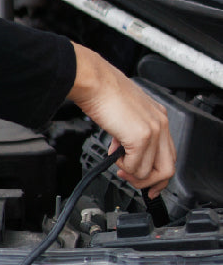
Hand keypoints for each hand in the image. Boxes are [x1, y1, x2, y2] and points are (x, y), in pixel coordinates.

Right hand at [68, 43, 175, 196]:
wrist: (95, 82)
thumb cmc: (103, 93)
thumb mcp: (124, 115)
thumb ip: (129, 134)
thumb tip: (124, 152)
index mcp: (159, 117)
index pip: (168, 155)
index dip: (157, 173)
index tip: (147, 183)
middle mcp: (161, 124)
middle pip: (168, 168)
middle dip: (149, 181)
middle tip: (132, 180)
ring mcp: (153, 131)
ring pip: (152, 171)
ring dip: (133, 174)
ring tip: (119, 164)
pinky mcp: (141, 137)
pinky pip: (137, 167)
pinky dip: (125, 168)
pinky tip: (115, 156)